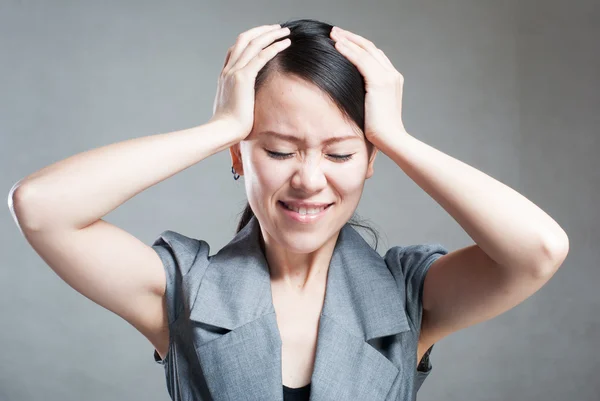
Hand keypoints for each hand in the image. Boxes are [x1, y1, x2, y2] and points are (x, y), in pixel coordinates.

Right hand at [210, 24, 290, 139]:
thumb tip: (248, 106)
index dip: (250, 40)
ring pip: (253, 43)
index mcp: (225, 76)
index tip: (264, 38)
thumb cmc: (229, 127)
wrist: (222, 132)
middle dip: (261, 31)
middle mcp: (228, 70)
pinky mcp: (243, 78)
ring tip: (284, 31)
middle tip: (276, 28)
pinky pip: (261, 56)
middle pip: (243, 39)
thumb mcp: (233, 109)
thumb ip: (239, 101)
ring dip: (270, 34)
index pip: (236, 50)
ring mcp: (234, 72)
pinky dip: (274, 47)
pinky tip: (285, 43)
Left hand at [329, 26, 406, 146]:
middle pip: (370, 48)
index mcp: (392, 80)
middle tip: (335, 31)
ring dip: (348, 40)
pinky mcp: (379, 82)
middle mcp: (392, 74)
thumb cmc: (379, 131)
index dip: (359, 46)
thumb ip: (366, 97)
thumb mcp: (372, 109)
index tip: (343, 41)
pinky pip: (361, 61)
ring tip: (333, 34)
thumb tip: (349, 95)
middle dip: (352, 38)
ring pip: (365, 51)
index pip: (374, 55)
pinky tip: (337, 45)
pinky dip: (349, 51)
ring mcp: (388, 77)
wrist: (391, 140)